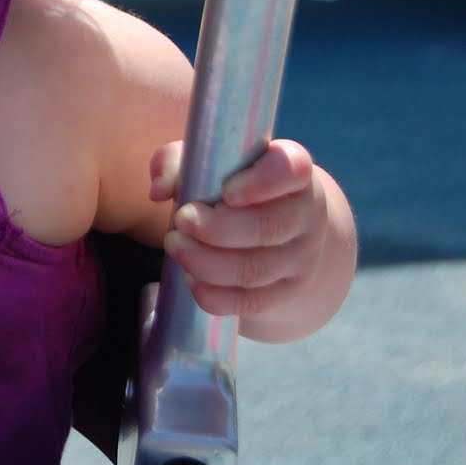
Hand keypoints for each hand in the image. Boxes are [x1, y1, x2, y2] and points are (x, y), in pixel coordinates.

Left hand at [148, 137, 330, 320]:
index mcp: (293, 174)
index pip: (291, 169)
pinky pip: (250, 302)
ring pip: (255, 269)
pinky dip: (215, 295)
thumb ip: (179, 163)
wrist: (283, 235)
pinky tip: (191, 280)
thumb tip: (160, 189)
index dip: (262, 181)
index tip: (226, 192)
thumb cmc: (236, 187)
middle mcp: (305, 215)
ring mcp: (300, 259)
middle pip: (269, 227)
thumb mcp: (210, 163)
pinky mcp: (285, 293)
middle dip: (217, 228)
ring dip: (207, 262)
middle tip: (181, 220)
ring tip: (175, 246)